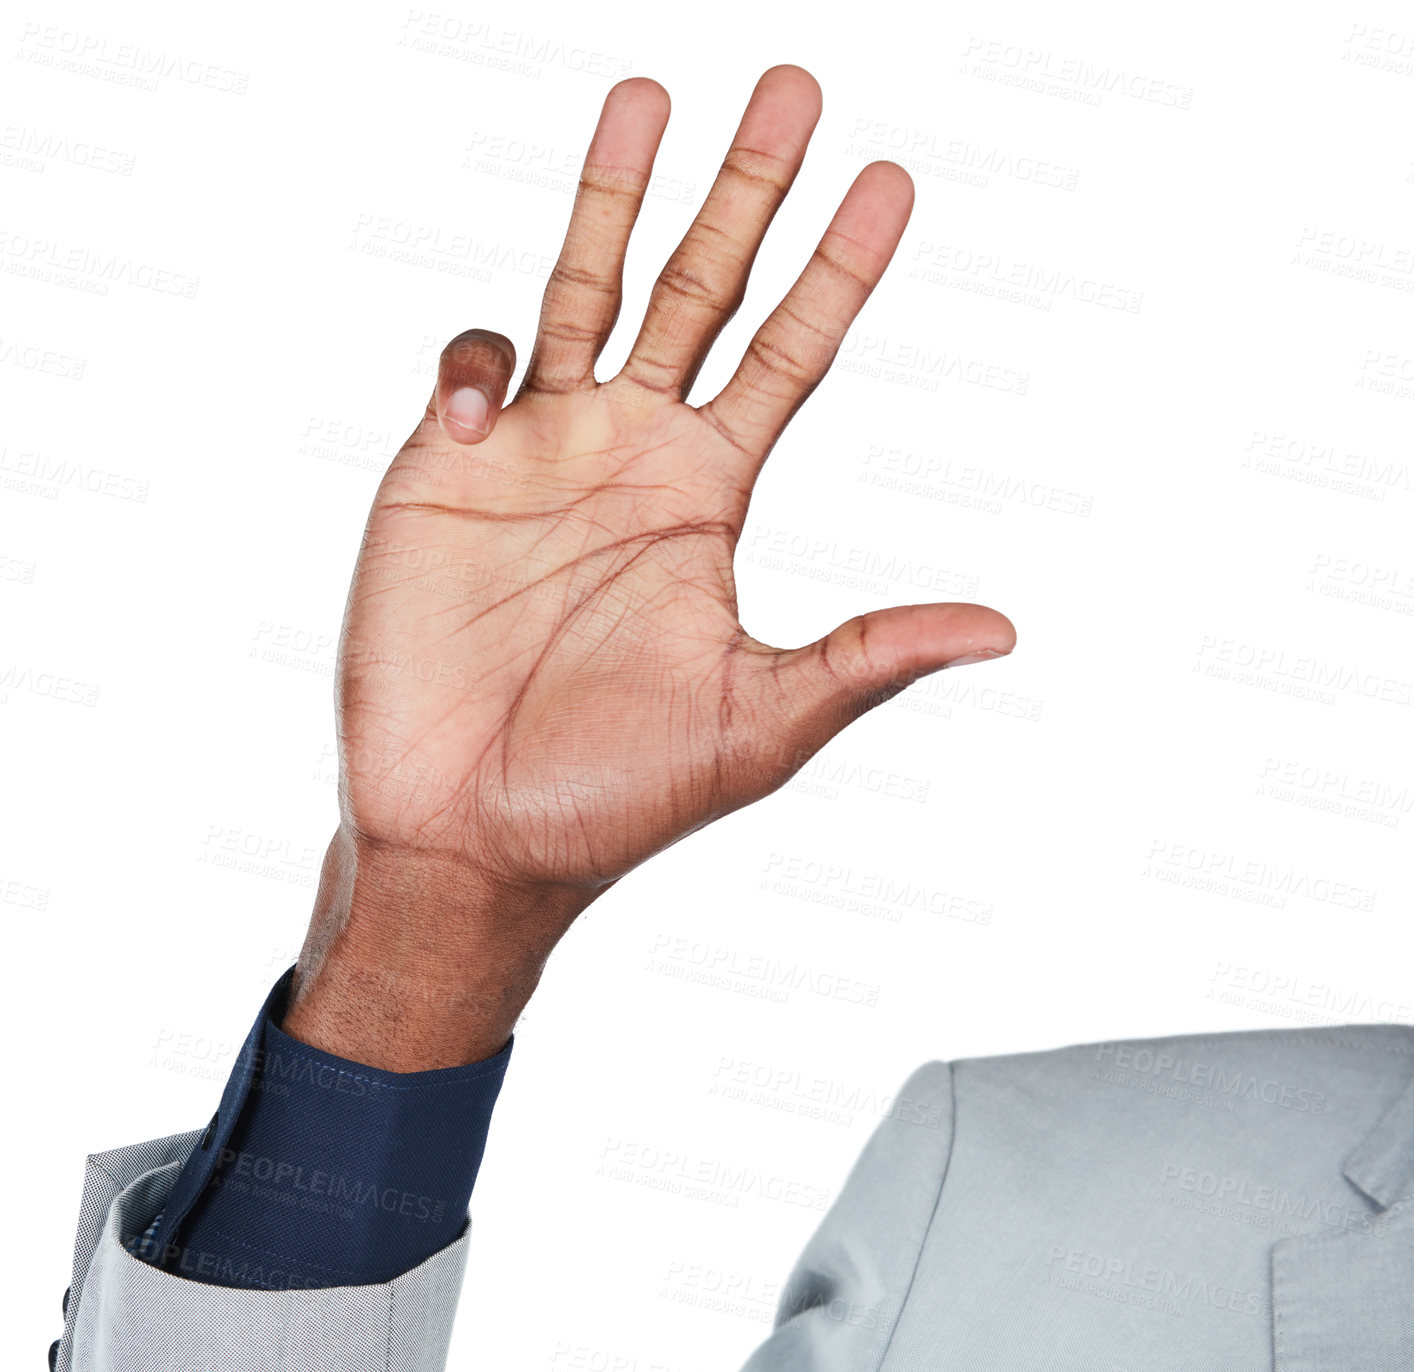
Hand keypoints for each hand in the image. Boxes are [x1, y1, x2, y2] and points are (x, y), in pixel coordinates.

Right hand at [285, 66, 1015, 1066]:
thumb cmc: (615, 792)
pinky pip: (476, 370)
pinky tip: (485, 415)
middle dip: (746, 193)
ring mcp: (543, 453)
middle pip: (701, 292)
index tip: (889, 183)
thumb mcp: (762, 722)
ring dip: (615, 197)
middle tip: (795, 87)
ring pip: (586, 291)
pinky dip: (483, 364)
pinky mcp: (451, 468)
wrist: (474, 833)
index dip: (839, 273)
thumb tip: (1003, 626)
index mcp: (709, 499)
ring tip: (648, 97)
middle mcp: (635, 455)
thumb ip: (870, 657)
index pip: (788, 357)